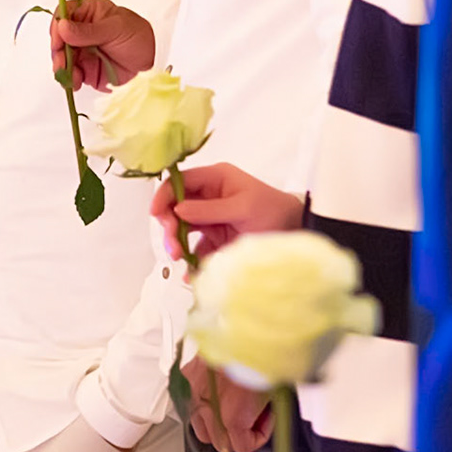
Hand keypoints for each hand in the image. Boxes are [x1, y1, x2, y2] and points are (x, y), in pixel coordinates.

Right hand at [49, 0, 156, 90]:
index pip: (65, 13)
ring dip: (62, 67)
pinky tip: (75, 82)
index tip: (58, 39)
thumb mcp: (116, 29)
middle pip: (59, 38)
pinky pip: (70, 74)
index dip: (58, 25)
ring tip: (71, 76)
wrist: (152, 66)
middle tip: (62, 62)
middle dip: (58, 52)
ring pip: (61, 58)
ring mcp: (82, 51)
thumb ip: (89, 30)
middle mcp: (82, 32)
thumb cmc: (139, 38)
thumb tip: (63, 27)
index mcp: (89, 13)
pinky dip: (69, 79)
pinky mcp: (84, 70)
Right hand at [153, 163, 303, 261]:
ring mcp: (210, 218)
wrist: (295, 230)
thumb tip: (178, 211)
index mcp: (215, 179)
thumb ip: (210, 210)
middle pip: (176, 207)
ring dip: (176, 243)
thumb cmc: (272, 210)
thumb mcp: (242, 207)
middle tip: (172, 244)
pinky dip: (190, 260)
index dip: (164, 195)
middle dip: (169, 224)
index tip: (156, 214)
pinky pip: (195, 248)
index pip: (180, 182)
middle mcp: (209, 196)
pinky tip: (189, 272)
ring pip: (181, 228)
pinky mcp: (215, 239)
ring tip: (179, 257)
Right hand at [184, 356, 272, 451]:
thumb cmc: (263, 351)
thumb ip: (267, 406)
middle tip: (251, 419)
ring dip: (214, 424)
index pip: (241, 446)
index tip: (267, 421)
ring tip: (230, 409)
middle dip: (235, 434)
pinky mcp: (187, 373)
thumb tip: (271, 409)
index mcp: (233, 416)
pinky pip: (191, 398)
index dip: (258, 437)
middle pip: (217, 440)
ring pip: (198, 424)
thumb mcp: (274, 386)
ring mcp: (194, 390)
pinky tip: (217, 389)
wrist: (242, 322)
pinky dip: (202, 401)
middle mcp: (209, 407)